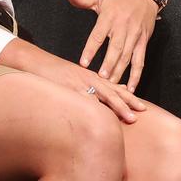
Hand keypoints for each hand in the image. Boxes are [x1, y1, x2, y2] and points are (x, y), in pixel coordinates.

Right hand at [0, 37, 146, 122]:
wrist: (38, 63)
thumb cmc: (58, 73)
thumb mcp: (81, 77)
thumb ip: (98, 86)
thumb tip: (117, 90)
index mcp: (93, 78)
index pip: (116, 89)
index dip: (130, 98)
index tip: (143, 108)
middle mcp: (90, 80)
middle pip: (114, 92)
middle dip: (129, 103)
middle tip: (142, 113)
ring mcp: (80, 84)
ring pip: (104, 96)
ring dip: (118, 107)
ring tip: (129, 117)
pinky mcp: (69, 88)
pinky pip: (84, 99)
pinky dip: (94, 108)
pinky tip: (102, 117)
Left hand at [67, 0, 158, 90]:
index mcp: (109, 17)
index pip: (98, 35)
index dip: (91, 49)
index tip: (83, 62)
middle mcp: (123, 27)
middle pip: (115, 48)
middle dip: (109, 64)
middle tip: (100, 79)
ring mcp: (134, 36)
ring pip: (127, 56)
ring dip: (120, 71)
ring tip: (111, 85)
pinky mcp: (143, 42)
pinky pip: (140, 61)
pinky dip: (136, 75)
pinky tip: (130, 88)